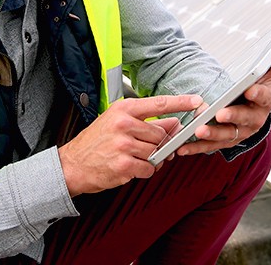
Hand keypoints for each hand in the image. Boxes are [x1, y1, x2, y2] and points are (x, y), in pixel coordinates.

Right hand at [58, 94, 200, 195]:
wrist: (73, 164)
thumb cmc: (96, 141)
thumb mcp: (118, 122)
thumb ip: (146, 121)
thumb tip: (173, 123)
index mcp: (124, 109)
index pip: (159, 103)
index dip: (181, 102)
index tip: (197, 101)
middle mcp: (124, 124)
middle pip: (160, 134)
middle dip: (159, 144)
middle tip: (147, 147)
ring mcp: (123, 145)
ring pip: (156, 152)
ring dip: (152, 159)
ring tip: (134, 156)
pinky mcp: (124, 165)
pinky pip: (149, 168)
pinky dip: (144, 170)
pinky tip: (130, 166)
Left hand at [178, 41, 270, 155]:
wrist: (251, 109)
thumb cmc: (259, 87)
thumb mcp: (270, 72)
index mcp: (264, 102)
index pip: (264, 97)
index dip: (258, 94)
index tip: (250, 89)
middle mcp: (253, 120)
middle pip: (244, 119)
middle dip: (233, 117)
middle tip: (220, 114)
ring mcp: (238, 133)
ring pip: (227, 135)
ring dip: (213, 134)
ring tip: (199, 130)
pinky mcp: (224, 142)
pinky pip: (210, 146)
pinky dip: (196, 147)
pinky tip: (183, 147)